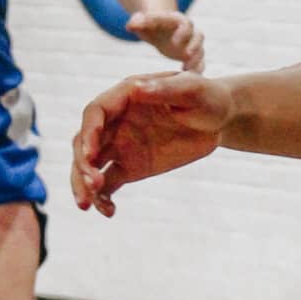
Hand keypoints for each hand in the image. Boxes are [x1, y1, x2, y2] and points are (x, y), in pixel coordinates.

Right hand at [72, 71, 234, 215]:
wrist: (217, 120)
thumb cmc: (205, 97)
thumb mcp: (192, 89)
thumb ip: (166, 88)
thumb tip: (138, 88)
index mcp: (126, 96)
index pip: (96, 111)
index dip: (89, 131)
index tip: (90, 152)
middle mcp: (116, 120)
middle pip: (85, 141)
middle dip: (82, 163)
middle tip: (93, 184)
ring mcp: (120, 144)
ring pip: (90, 165)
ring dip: (83, 183)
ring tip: (87, 205)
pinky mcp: (129, 167)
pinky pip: (107, 184)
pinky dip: (102, 198)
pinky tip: (108, 212)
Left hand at [126, 11, 204, 73]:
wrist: (158, 29)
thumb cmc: (149, 25)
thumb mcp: (141, 22)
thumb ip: (137, 22)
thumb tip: (130, 25)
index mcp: (178, 21)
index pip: (185, 23)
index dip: (183, 32)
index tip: (175, 41)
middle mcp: (189, 32)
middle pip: (198, 37)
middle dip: (194, 46)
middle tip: (186, 55)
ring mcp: (192, 44)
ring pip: (200, 51)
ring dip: (196, 60)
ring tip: (186, 70)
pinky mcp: (192, 56)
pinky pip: (200, 63)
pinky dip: (197, 69)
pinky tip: (188, 78)